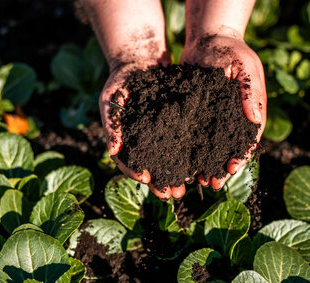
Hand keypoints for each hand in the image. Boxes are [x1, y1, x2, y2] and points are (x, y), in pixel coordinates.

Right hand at [99, 60, 186, 199]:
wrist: (140, 61)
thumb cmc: (120, 80)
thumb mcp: (111, 98)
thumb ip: (112, 124)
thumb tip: (112, 151)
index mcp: (124, 140)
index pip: (127, 162)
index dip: (135, 172)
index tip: (146, 179)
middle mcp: (141, 142)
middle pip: (150, 167)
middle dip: (161, 182)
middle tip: (172, 194)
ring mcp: (158, 135)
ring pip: (167, 160)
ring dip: (177, 174)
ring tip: (188, 185)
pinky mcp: (175, 126)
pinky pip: (182, 143)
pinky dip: (189, 155)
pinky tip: (199, 163)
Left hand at [180, 31, 266, 190]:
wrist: (207, 39)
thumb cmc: (231, 50)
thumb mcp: (244, 66)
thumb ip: (250, 90)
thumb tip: (255, 118)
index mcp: (249, 112)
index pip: (247, 140)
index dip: (240, 156)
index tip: (231, 169)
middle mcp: (231, 119)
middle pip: (227, 149)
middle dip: (220, 167)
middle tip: (212, 183)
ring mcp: (212, 118)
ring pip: (208, 147)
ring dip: (203, 164)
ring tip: (196, 180)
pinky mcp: (194, 114)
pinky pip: (191, 135)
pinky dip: (187, 149)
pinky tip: (179, 161)